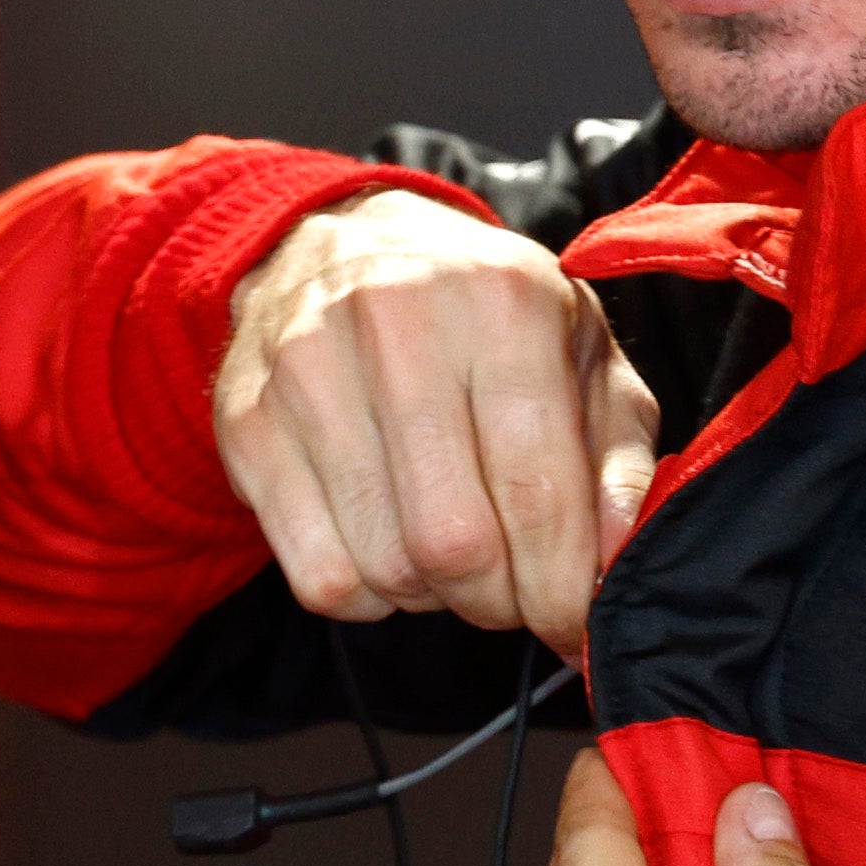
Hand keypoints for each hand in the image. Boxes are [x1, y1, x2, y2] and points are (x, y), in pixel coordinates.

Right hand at [213, 187, 661, 657]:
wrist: (343, 244)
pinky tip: (384, 540)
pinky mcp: (246, 420)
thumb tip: (613, 558)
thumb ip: (618, 458)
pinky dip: (364, 592)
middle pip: (455, 544)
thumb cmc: (484, 315)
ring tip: (447, 551)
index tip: (571, 621)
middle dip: (498, 600)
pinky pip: (317, 575)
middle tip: (511, 591)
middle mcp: (397, 321)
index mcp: (503, 301)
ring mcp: (307, 369)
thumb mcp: (582, 355)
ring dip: (430, 595)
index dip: (563, 588)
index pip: (538, 494)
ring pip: (383, 568)